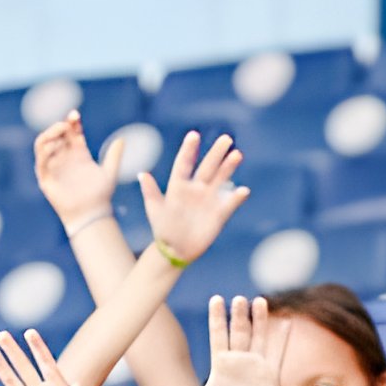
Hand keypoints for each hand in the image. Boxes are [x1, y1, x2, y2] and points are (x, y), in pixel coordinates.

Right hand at [33, 111, 124, 229]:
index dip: (72, 122)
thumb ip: (115, 155)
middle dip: (60, 125)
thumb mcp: (110, 172)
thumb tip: (123, 138)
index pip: (71, 132)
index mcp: (79, 154)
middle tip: (69, 121)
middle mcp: (64, 158)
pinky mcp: (46, 177)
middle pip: (57, 134)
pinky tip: (57, 146)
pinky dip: (46, 150)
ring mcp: (54, 167)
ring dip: (50, 133)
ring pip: (44, 143)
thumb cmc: (101, 195)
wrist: (91, 213)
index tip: (76, 115)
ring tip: (61, 130)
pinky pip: (41, 160)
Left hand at [138, 130, 249, 264]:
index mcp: (178, 186)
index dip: (189, 150)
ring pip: (221, 179)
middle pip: (208, 167)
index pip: (184, 164)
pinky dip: (236, 197)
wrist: (175, 250)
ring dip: (228, 167)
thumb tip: (142, 173)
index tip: (193, 135)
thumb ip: (151, 192)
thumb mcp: (155, 210)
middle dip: (216, 153)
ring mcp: (208, 199)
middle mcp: (196, 189)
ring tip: (237, 154)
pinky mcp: (219, 213)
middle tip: (226, 139)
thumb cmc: (162, 229)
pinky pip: (229, 203)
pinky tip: (243, 190)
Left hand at [164, 296, 286, 385]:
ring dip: (259, 320)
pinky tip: (287, 323)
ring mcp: (255, 364)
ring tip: (259, 300)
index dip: (217, 318)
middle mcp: (239, 359)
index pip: (218, 334)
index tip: (216, 299)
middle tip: (239, 298)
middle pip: (239, 331)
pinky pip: (277, 352)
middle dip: (238, 315)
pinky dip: (282, 338)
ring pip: (258, 336)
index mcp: (221, 363)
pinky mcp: (271, 372)